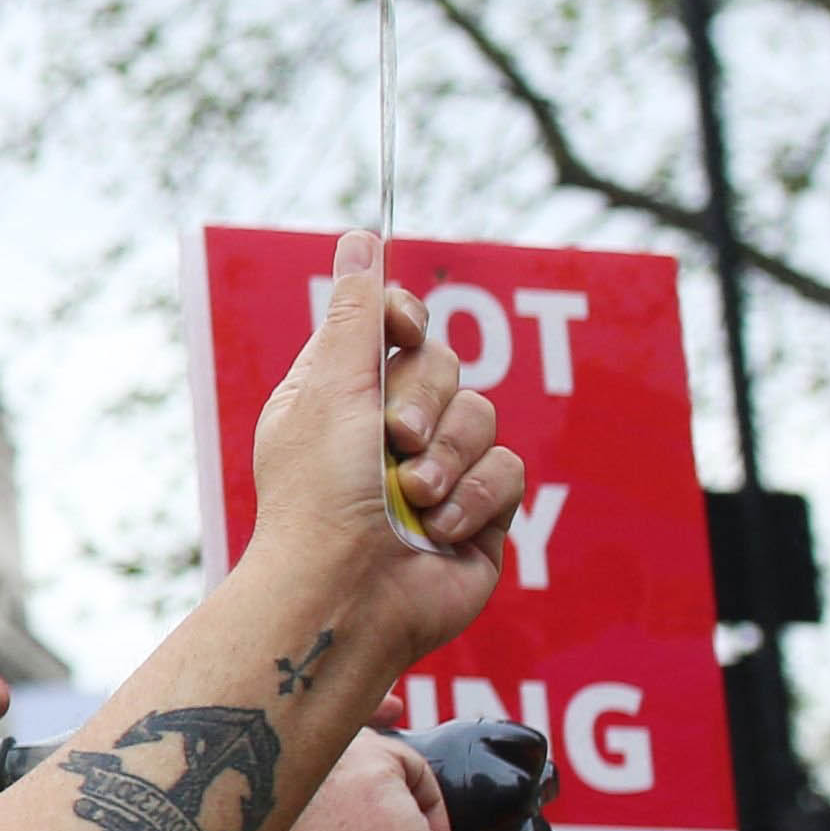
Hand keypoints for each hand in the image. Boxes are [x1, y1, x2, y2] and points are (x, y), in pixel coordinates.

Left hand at [247, 233, 523, 663]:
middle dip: (422, 401)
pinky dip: (474, 499)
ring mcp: (437, 469)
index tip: (399, 322)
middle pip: (444, 366)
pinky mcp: (479, 511)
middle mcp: (387, 427)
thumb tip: (362, 239)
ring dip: (447, 460)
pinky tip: (438, 530)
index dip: (402, 317)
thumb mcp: (330, 390)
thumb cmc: (321, 494)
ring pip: (482, 416)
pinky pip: (508, 471)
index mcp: (339, 392)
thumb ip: (359, 316)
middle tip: (392, 440)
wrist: (350, 591)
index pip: (392, 327)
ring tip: (412, 498)